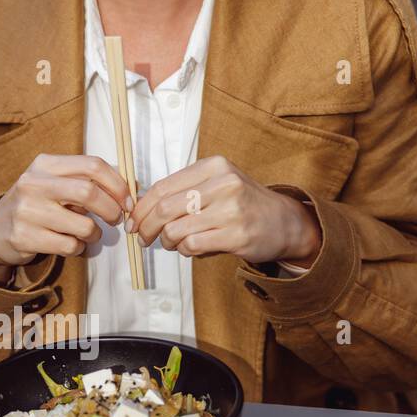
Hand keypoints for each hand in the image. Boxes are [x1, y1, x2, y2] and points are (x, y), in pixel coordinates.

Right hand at [0, 154, 130, 282]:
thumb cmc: (36, 204)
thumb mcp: (54, 182)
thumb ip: (87, 180)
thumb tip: (132, 186)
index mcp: (45, 164)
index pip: (92, 165)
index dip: (117, 184)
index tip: (127, 200)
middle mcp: (33, 184)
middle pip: (89, 192)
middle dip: (111, 209)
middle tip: (116, 218)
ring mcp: (28, 211)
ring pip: (83, 225)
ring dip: (95, 234)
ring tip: (89, 234)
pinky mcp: (26, 237)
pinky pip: (70, 246)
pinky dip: (80, 248)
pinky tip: (72, 244)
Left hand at [128, 156, 320, 265]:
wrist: (284, 222)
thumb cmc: (242, 203)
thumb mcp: (216, 184)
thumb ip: (183, 190)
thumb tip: (140, 207)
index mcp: (213, 166)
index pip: (162, 186)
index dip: (141, 207)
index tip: (132, 221)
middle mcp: (223, 183)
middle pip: (164, 208)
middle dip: (146, 227)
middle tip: (143, 238)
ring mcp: (231, 210)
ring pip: (175, 229)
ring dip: (166, 242)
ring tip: (172, 244)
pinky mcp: (237, 235)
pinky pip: (192, 245)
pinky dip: (184, 251)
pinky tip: (190, 248)